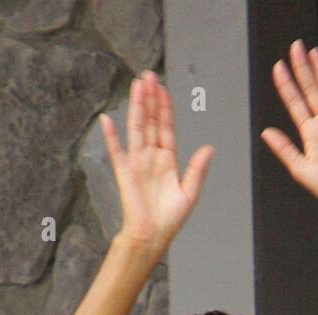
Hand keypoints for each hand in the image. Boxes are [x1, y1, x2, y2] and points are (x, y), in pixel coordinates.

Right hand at [100, 71, 213, 252]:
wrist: (153, 236)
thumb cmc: (171, 218)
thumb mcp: (190, 192)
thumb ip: (197, 169)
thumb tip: (209, 148)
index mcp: (168, 160)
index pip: (165, 127)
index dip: (164, 108)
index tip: (162, 89)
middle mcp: (151, 157)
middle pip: (150, 122)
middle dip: (150, 99)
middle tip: (148, 76)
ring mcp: (136, 162)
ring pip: (136, 128)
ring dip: (136, 107)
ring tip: (136, 86)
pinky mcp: (124, 172)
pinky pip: (116, 150)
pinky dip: (111, 136)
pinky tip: (108, 119)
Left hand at [261, 40, 317, 207]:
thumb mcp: (299, 168)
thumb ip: (283, 148)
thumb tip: (265, 132)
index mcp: (309, 133)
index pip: (295, 103)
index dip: (286, 85)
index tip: (278, 67)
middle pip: (311, 90)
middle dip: (302, 69)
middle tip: (294, 48)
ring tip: (313, 52)